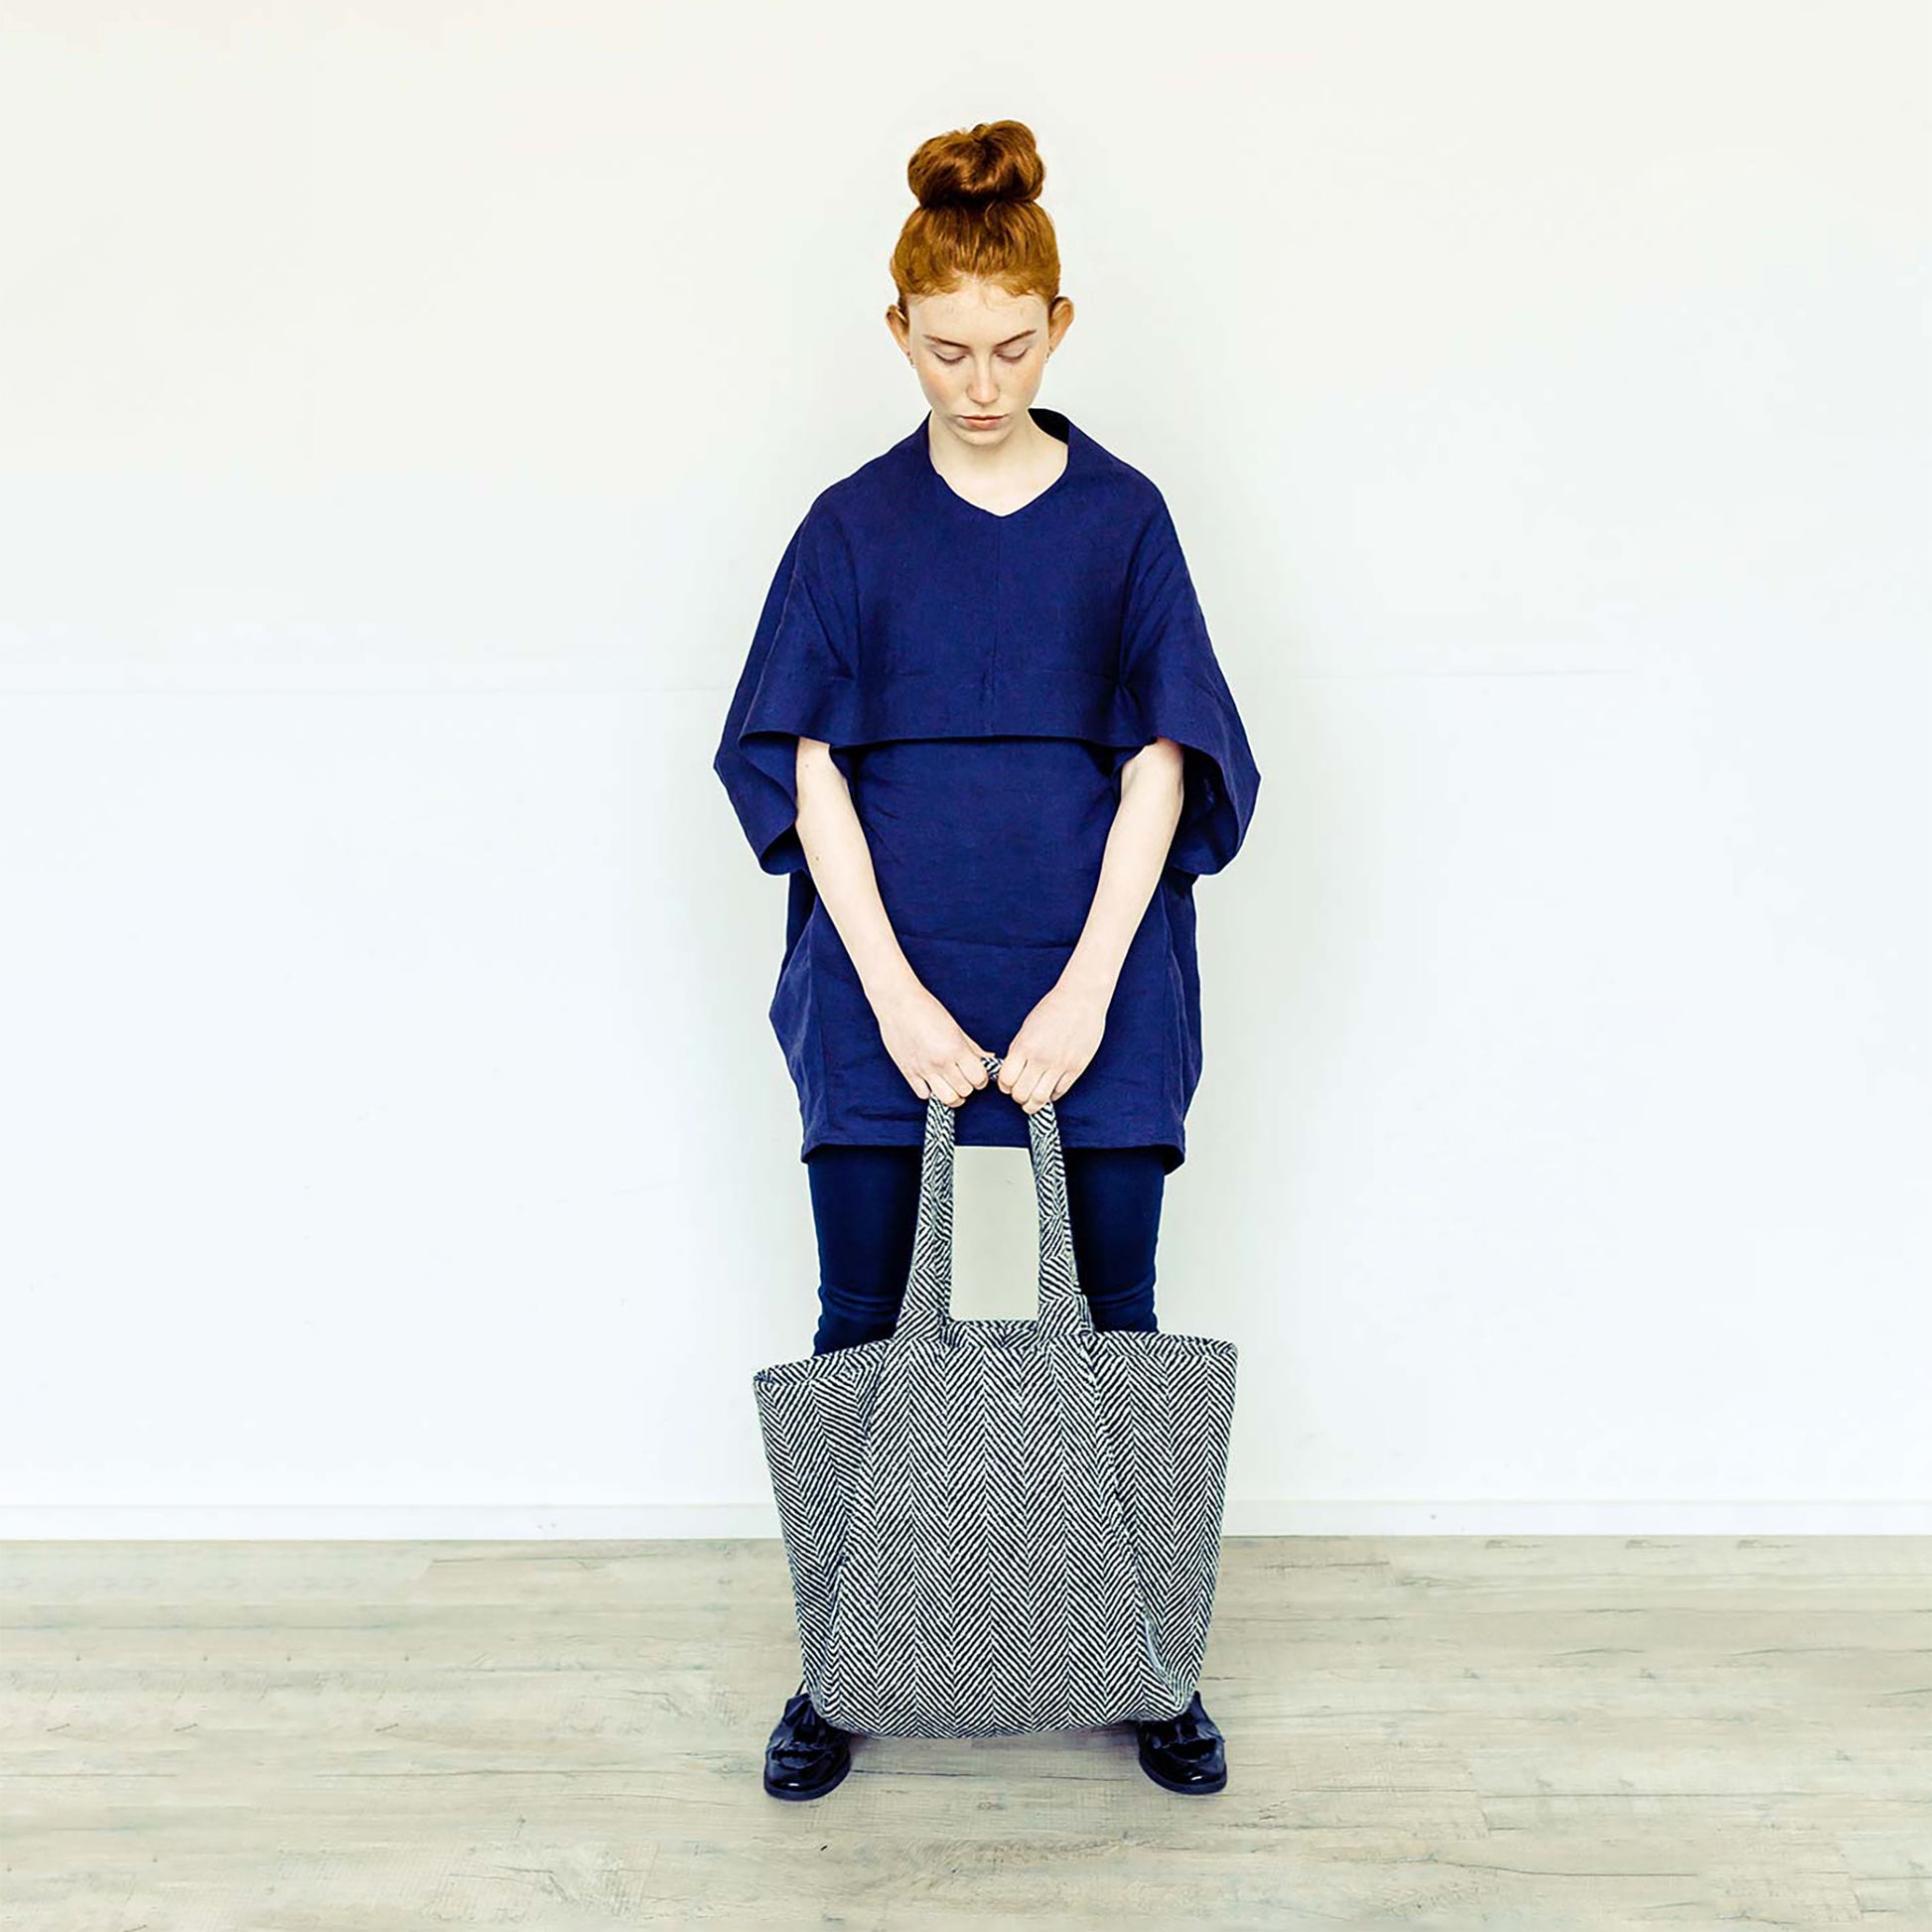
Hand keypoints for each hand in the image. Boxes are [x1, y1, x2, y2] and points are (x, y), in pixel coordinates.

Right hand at [874, 980, 989, 1106]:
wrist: (897, 1002)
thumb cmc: (927, 1009)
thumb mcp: (955, 1027)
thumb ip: (972, 1047)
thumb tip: (988, 1058)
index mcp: (955, 1049)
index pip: (978, 1078)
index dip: (980, 1077)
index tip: (976, 1071)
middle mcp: (940, 1062)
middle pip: (965, 1091)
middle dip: (968, 1085)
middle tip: (964, 1076)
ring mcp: (923, 1070)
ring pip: (948, 1099)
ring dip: (953, 1095)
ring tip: (951, 1084)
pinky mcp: (908, 1072)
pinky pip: (924, 1096)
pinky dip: (931, 1092)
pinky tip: (932, 1081)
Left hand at [999, 981, 1107, 1113]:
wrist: (1081, 999)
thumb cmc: (1052, 1009)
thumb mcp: (1027, 1028)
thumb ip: (1019, 1050)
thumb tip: (1011, 1072)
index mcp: (1024, 1046)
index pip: (1006, 1080)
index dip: (1005, 1086)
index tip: (1008, 1084)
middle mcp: (1041, 1059)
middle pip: (1021, 1094)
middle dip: (1018, 1097)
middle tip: (1020, 1093)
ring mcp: (1060, 1065)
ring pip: (1040, 1099)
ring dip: (1033, 1104)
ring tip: (1033, 1099)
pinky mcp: (1076, 1069)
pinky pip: (1059, 1093)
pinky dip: (1051, 1096)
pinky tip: (1049, 1088)